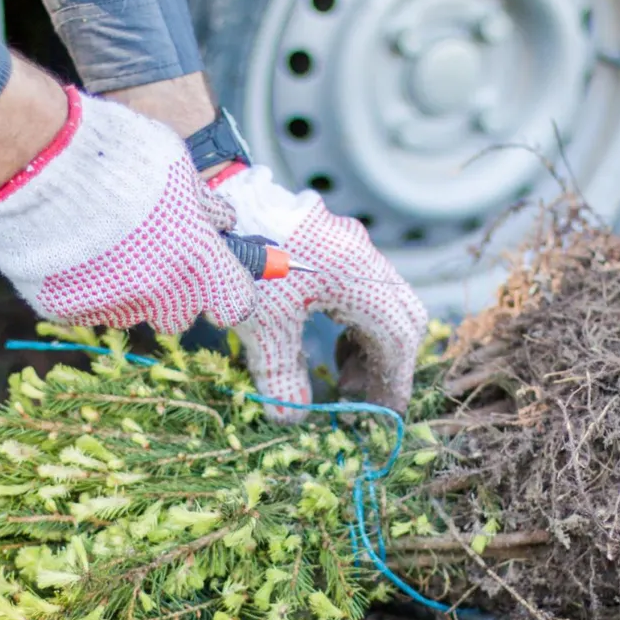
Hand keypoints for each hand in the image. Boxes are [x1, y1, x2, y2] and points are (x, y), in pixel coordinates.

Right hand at [0, 87, 256, 332]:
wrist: (41, 159)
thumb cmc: (118, 154)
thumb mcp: (177, 166)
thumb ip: (204, 204)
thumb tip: (224, 222)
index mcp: (197, 259)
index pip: (234, 303)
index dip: (227, 289)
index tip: (219, 277)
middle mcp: (158, 293)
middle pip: (179, 315)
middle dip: (173, 291)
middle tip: (154, 253)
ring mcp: (109, 305)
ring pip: (131, 312)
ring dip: (127, 290)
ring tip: (105, 244)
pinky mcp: (66, 309)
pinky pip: (86, 308)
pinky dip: (84, 287)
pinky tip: (72, 251)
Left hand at [212, 164, 428, 421]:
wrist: (215, 201)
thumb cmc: (240, 257)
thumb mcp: (261, 323)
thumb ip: (281, 374)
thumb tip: (292, 418)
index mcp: (356, 273)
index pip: (398, 336)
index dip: (394, 380)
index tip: (383, 414)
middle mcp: (363, 256)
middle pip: (403, 316)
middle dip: (388, 362)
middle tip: (363, 398)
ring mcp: (351, 247)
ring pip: (385, 303)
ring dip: (370, 344)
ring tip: (339, 377)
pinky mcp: (334, 246)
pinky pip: (365, 291)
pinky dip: (355, 324)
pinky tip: (329, 342)